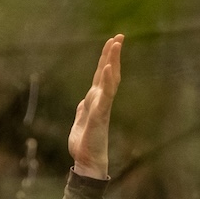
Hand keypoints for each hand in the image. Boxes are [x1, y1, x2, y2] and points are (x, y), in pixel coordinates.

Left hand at [68, 34, 123, 179]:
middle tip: (119, 36)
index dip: (106, 59)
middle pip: (107, 73)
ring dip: (112, 61)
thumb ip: (83, 111)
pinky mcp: (99, 115)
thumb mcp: (80, 122)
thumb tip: (83, 102)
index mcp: (94, 101)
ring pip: (109, 80)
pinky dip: (106, 82)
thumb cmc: (84, 145)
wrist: (86, 162)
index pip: (101, 76)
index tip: (111, 42)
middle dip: (112, 54)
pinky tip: (108, 69)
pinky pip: (104, 96)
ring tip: (116, 44)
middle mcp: (100, 101)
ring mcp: (101, 107)